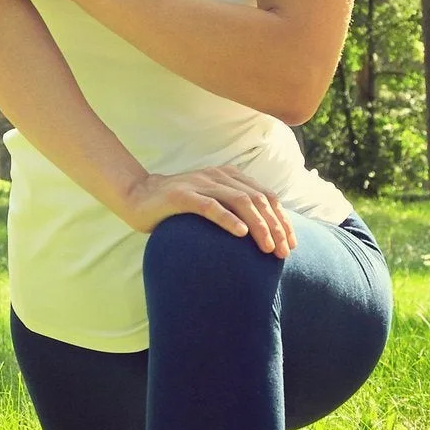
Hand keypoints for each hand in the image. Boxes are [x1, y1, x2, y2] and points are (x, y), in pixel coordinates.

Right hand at [117, 164, 294, 256]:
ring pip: (239, 202)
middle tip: (282, 253)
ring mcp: (200, 184)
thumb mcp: (211, 203)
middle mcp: (218, 176)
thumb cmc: (178, 207)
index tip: (291, 244)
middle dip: (275, 227)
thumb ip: (233, 209)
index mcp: (229, 177)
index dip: (282, 219)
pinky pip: (210, 207)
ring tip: (267, 247)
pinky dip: (227, 219)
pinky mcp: (181, 195)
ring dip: (258, 226)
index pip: (266, 195)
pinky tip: (240, 234)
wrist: (138, 196)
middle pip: (258, 199)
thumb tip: (264, 236)